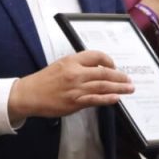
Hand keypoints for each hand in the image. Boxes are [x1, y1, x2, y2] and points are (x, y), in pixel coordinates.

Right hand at [8, 50, 133, 120]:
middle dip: (120, 76)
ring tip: (129, 88)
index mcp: (72, 60)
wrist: (29, 94)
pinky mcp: (75, 102)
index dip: (109, 60)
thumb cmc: (44, 80)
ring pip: (103, 86)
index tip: (115, 66)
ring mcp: (76, 88)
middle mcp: (76, 73)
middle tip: (129, 80)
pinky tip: (116, 98)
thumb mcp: (61, 65)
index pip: (96, 56)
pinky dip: (107, 98)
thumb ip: (78, 66)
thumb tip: (97, 69)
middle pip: (104, 72)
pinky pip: (95, 99)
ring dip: (119, 87)